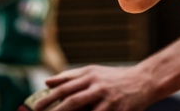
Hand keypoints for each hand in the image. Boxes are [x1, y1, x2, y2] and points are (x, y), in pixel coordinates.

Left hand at [30, 65, 151, 110]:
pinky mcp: (117, 109)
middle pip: (72, 100)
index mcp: (90, 75)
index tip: (36, 107)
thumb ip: (70, 76)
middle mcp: (97, 85)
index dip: (49, 98)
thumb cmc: (115, 77)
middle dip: (55, 110)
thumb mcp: (93, 72)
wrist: (144, 80)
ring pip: (84, 110)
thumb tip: (48, 81)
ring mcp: (108, 99)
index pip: (65, 87)